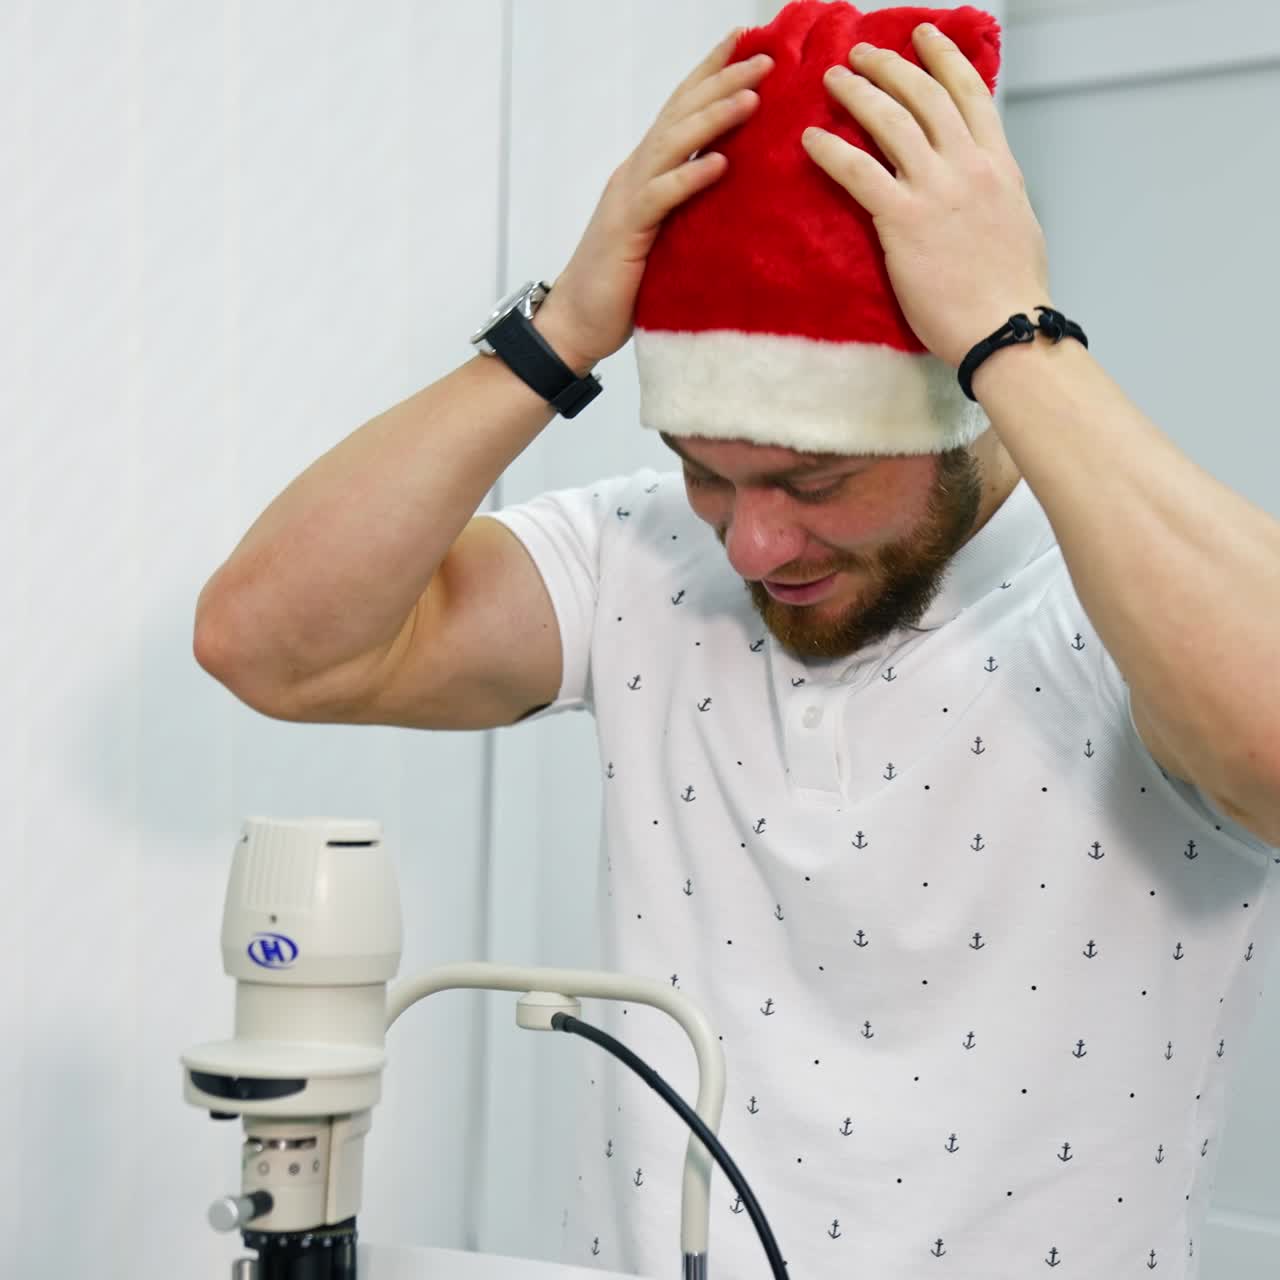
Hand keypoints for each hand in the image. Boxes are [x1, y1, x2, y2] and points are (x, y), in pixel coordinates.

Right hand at [541, 29, 773, 370]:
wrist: (576, 322)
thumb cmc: (621, 284)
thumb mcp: (663, 234)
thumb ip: (686, 204)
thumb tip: (728, 183)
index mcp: (646, 170)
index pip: (680, 110)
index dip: (710, 72)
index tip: (745, 41)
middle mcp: (635, 173)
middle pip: (680, 114)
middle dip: (720, 80)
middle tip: (765, 57)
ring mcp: (627, 198)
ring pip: (671, 145)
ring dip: (713, 118)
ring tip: (751, 97)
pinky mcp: (626, 231)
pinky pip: (660, 197)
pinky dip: (690, 178)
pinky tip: (719, 165)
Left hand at [800, 23, 1051, 369]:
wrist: (1005, 328)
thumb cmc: (1010, 292)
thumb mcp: (1015, 225)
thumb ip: (993, 195)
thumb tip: (980, 188)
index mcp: (998, 167)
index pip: (971, 95)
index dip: (944, 60)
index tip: (925, 39)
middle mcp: (968, 167)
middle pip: (925, 97)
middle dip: (891, 67)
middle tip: (864, 53)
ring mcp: (935, 190)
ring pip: (891, 122)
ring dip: (858, 93)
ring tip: (834, 78)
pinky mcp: (903, 221)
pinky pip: (860, 172)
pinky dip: (832, 150)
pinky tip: (810, 139)